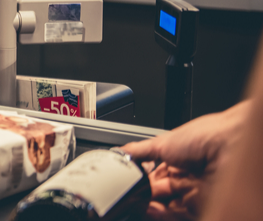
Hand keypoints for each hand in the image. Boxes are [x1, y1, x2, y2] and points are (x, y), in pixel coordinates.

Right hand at [120, 101, 249, 220]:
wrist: (229, 146)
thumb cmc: (204, 136)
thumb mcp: (162, 141)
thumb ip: (139, 150)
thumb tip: (120, 152)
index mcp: (177, 158)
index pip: (152, 174)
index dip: (138, 178)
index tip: (124, 180)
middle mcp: (185, 176)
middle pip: (157, 191)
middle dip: (141, 192)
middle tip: (126, 191)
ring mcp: (192, 192)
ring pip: (164, 205)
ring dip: (147, 204)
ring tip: (134, 199)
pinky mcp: (199, 206)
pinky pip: (175, 214)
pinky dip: (159, 213)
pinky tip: (147, 207)